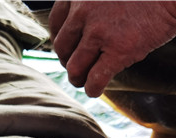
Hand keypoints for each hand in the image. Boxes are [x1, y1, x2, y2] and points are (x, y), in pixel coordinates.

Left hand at [48, 1, 175, 96]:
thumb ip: (92, 5)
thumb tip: (83, 29)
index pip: (57, 22)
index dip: (60, 40)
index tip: (67, 49)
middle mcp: (83, 11)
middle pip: (62, 48)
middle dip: (68, 61)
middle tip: (76, 68)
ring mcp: (99, 32)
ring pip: (74, 67)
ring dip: (77, 78)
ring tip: (83, 81)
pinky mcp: (118, 51)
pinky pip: (95, 79)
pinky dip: (93, 88)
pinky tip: (96, 90)